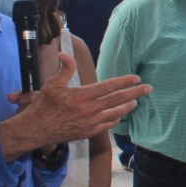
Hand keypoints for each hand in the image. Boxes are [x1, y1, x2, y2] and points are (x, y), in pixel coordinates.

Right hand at [4, 53, 150, 154]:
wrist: (37, 129)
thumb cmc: (44, 106)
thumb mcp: (52, 85)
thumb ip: (64, 69)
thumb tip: (65, 54)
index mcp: (83, 95)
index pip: (109, 86)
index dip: (124, 82)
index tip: (136, 78)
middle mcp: (90, 109)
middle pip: (118, 99)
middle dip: (135, 93)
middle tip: (149, 88)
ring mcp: (90, 122)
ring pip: (115, 113)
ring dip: (127, 107)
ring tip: (136, 102)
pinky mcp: (88, 132)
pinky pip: (107, 125)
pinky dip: (115, 119)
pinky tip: (119, 115)